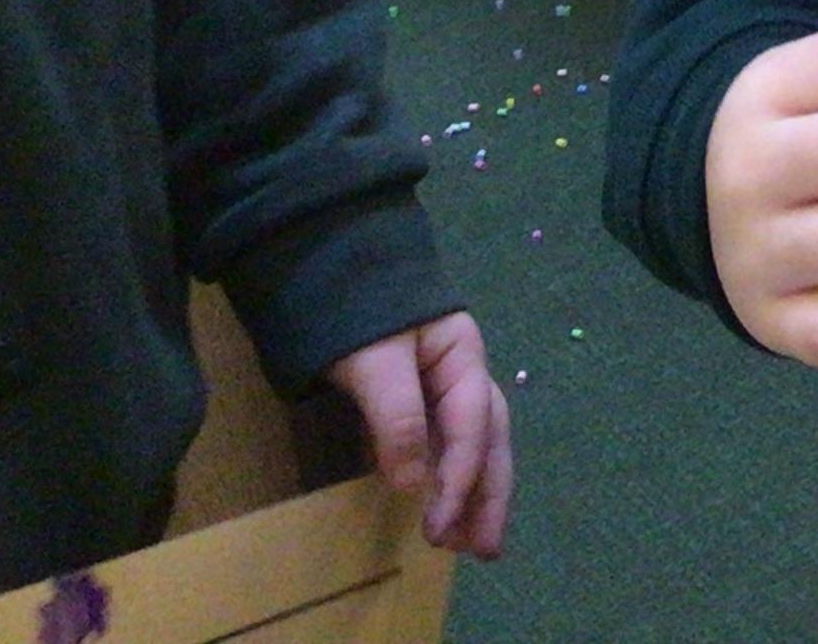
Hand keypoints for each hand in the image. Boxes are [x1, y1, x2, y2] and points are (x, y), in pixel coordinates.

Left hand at [326, 312, 511, 556]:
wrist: (327, 266)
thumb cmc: (357, 308)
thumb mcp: (374, 361)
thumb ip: (396, 418)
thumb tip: (412, 485)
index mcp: (464, 355)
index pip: (472, 424)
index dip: (460, 476)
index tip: (440, 523)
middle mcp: (464, 373)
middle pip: (490, 438)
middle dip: (488, 495)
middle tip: (484, 550)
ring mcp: (443, 386)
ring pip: (475, 445)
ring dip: (476, 494)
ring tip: (472, 542)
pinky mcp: (418, 399)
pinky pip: (445, 444)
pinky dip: (450, 479)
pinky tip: (446, 507)